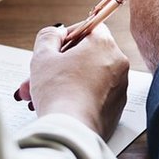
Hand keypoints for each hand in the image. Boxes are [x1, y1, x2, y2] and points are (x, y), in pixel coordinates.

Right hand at [18, 24, 129, 139]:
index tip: (54, 47)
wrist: (72, 131)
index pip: (89, 27)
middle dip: (58, 65)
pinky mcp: (116, 108)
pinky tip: (57, 105)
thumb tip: (56, 33)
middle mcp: (118, 63)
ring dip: (64, 82)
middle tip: (38, 75)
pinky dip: (77, 97)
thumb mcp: (43, 57)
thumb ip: (48, 37)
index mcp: (104, 44)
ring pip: (88, 77)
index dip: (68, 35)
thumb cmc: (58, 93)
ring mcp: (120, 87)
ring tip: (39, 95)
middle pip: (86, 56)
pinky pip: (95, 95)